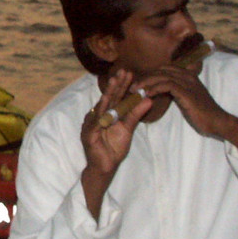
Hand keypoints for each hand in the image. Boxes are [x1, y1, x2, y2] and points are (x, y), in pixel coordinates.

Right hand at [79, 69, 151, 217]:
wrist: (105, 167)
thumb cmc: (113, 148)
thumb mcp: (128, 128)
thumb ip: (135, 114)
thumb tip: (148, 99)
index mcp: (107, 113)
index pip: (116, 97)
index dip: (122, 85)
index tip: (130, 72)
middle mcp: (98, 115)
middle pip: (108, 98)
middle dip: (116, 85)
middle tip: (123, 71)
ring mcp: (91, 124)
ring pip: (101, 108)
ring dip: (108, 95)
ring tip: (114, 83)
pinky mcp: (88, 135)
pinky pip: (97, 124)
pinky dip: (102, 116)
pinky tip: (106, 107)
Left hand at [133, 62, 229, 139]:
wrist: (217, 122)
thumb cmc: (201, 113)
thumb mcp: (186, 99)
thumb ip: (175, 92)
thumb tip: (159, 91)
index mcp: (187, 75)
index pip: (164, 68)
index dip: (150, 74)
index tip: (138, 83)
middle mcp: (187, 75)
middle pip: (161, 70)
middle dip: (144, 77)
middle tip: (131, 86)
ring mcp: (188, 83)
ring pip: (162, 76)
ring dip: (146, 82)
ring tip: (134, 90)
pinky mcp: (187, 92)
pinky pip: (167, 85)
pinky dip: (155, 88)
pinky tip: (146, 94)